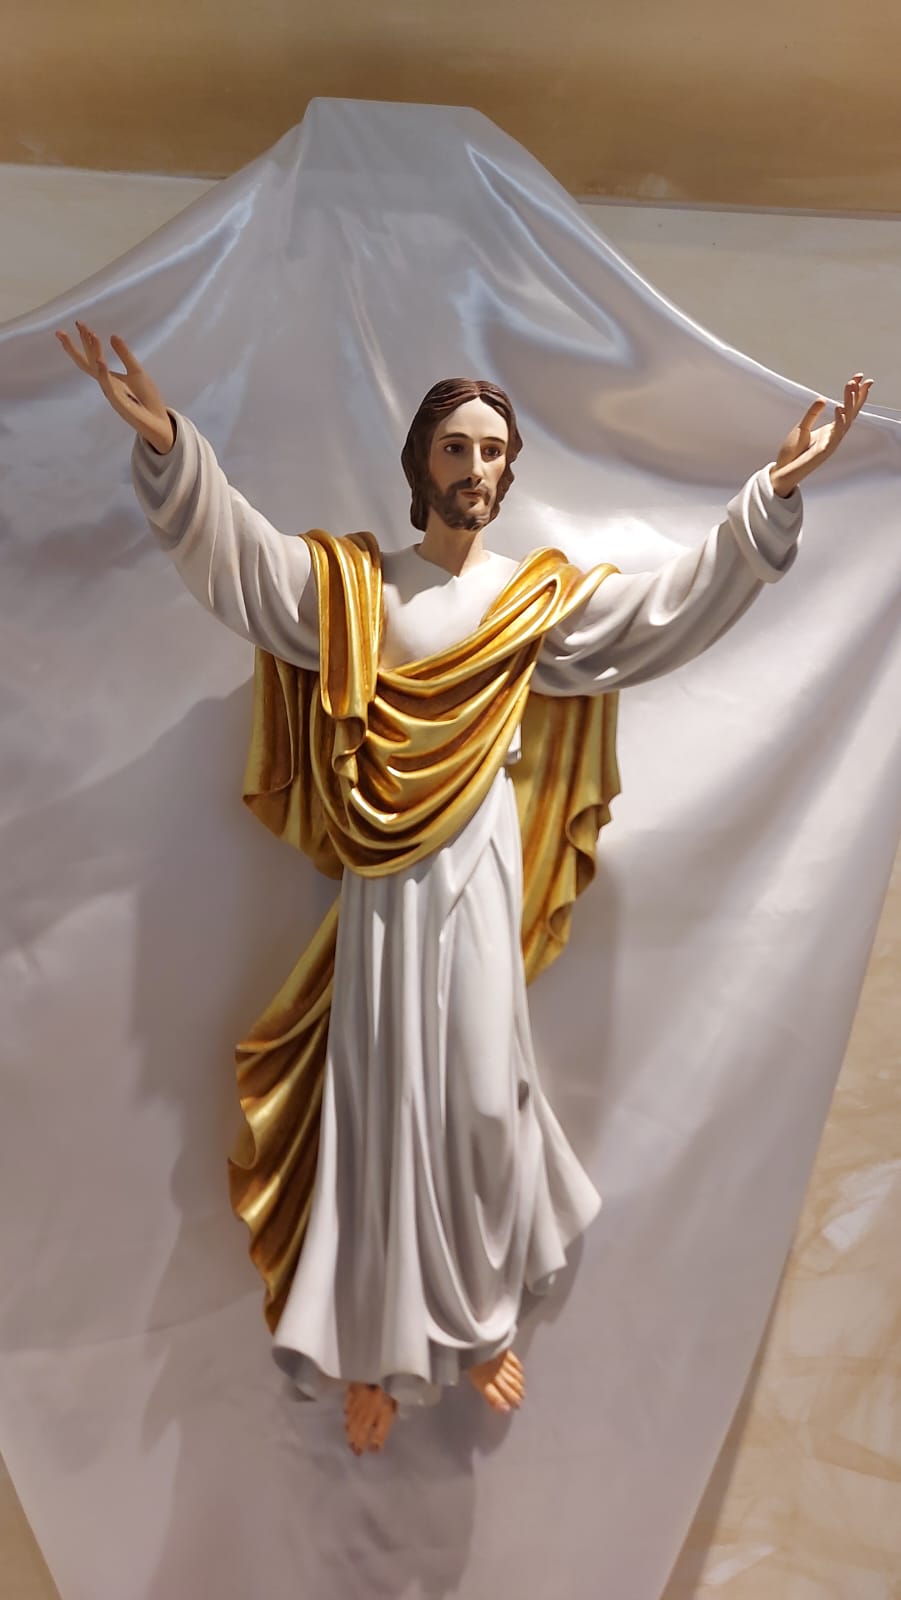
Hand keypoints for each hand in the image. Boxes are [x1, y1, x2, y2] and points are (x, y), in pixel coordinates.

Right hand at [55, 322, 175, 454]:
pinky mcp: (119, 402)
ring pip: (96, 370)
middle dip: (76, 346)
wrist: (158, 422)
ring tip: (91, 334)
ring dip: (94, 352)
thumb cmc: (147, 399)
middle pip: (86, 362)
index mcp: (109, 377)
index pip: (92, 356)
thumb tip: (112, 336)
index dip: (86, 340)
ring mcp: (111, 393)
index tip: (79, 323)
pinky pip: (108, 386)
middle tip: (66, 329)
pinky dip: (103, 373)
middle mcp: (106, 384)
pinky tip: (100, 360)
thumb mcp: (136, 371)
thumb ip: (124, 355)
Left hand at [769, 373, 872, 496]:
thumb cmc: (792, 452)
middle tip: (861, 378)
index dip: (854, 394)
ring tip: (851, 387)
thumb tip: (823, 399)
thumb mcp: (802, 427)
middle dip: (857, 395)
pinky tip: (839, 407)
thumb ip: (812, 414)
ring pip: (846, 421)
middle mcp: (834, 436)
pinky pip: (835, 434)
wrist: (783, 471)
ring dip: (849, 403)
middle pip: (851, 413)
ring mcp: (831, 443)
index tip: (859, 377)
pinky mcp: (825, 450)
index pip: (847, 409)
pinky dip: (839, 421)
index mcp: (831, 430)